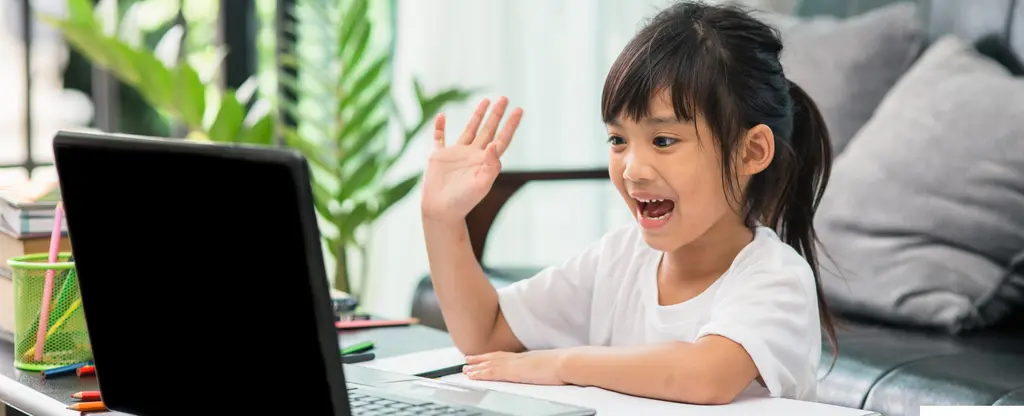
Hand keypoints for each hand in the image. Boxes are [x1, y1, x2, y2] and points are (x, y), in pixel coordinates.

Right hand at [421, 97, 522, 221]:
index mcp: (485, 161)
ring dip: (477, 116)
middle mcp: (472, 155)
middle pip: (488, 130)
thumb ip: (491, 164)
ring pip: (469, 129)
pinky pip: (439, 138)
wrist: (441, 211)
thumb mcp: (482, 183)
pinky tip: (442, 115)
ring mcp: (455, 154)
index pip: (502, 139)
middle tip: (504, 98)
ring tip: (485, 101)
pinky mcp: (438, 157)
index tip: (519, 110)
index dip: (511, 125)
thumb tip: (496, 143)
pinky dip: (439, 127)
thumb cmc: (463, 201)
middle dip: (496, 115)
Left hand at [462, 349, 568, 385]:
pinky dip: (481, 373)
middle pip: (495, 358)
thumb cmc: (567, 365)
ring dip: (477, 366)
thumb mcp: (554, 365)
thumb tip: (550, 370)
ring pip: (490, 364)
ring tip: (466, 369)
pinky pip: (492, 373)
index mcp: (529, 357)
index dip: (495, 356)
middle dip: (481, 359)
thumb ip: (547, 367)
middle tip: (468, 360)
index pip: (507, 356)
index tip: (486, 357)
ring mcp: (516, 364)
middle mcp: (520, 358)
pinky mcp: (514, 372)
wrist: (568, 362)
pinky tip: (473, 375)